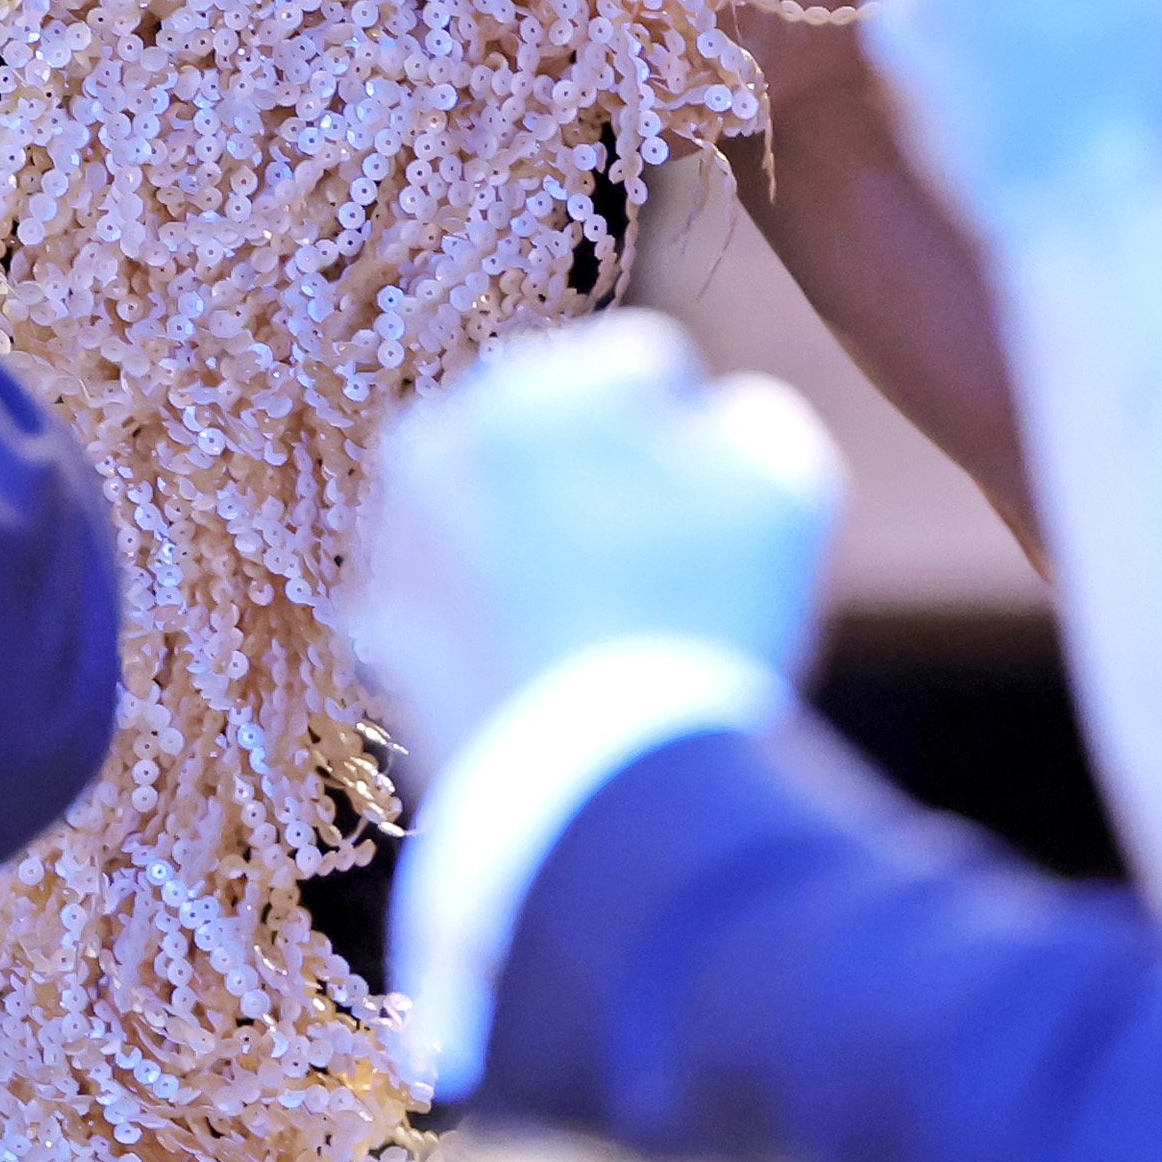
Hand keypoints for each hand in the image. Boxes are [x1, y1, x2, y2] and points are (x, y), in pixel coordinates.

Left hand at [350, 316, 843, 780]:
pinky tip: (552, 663)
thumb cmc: (699, 622)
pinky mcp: (378, 635)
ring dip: (542, 539)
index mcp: (531, 388)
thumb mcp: (784, 486)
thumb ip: (753, 415)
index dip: (692, 440)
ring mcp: (394, 542)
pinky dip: (497, 613)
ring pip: (495, 511)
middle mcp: (437, 444)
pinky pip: (458, 595)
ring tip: (606, 622)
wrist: (596, 788)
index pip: (638, 373)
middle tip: (657, 566)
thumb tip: (711, 424)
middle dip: (600, 477)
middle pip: (551, 437)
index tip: (709, 512)